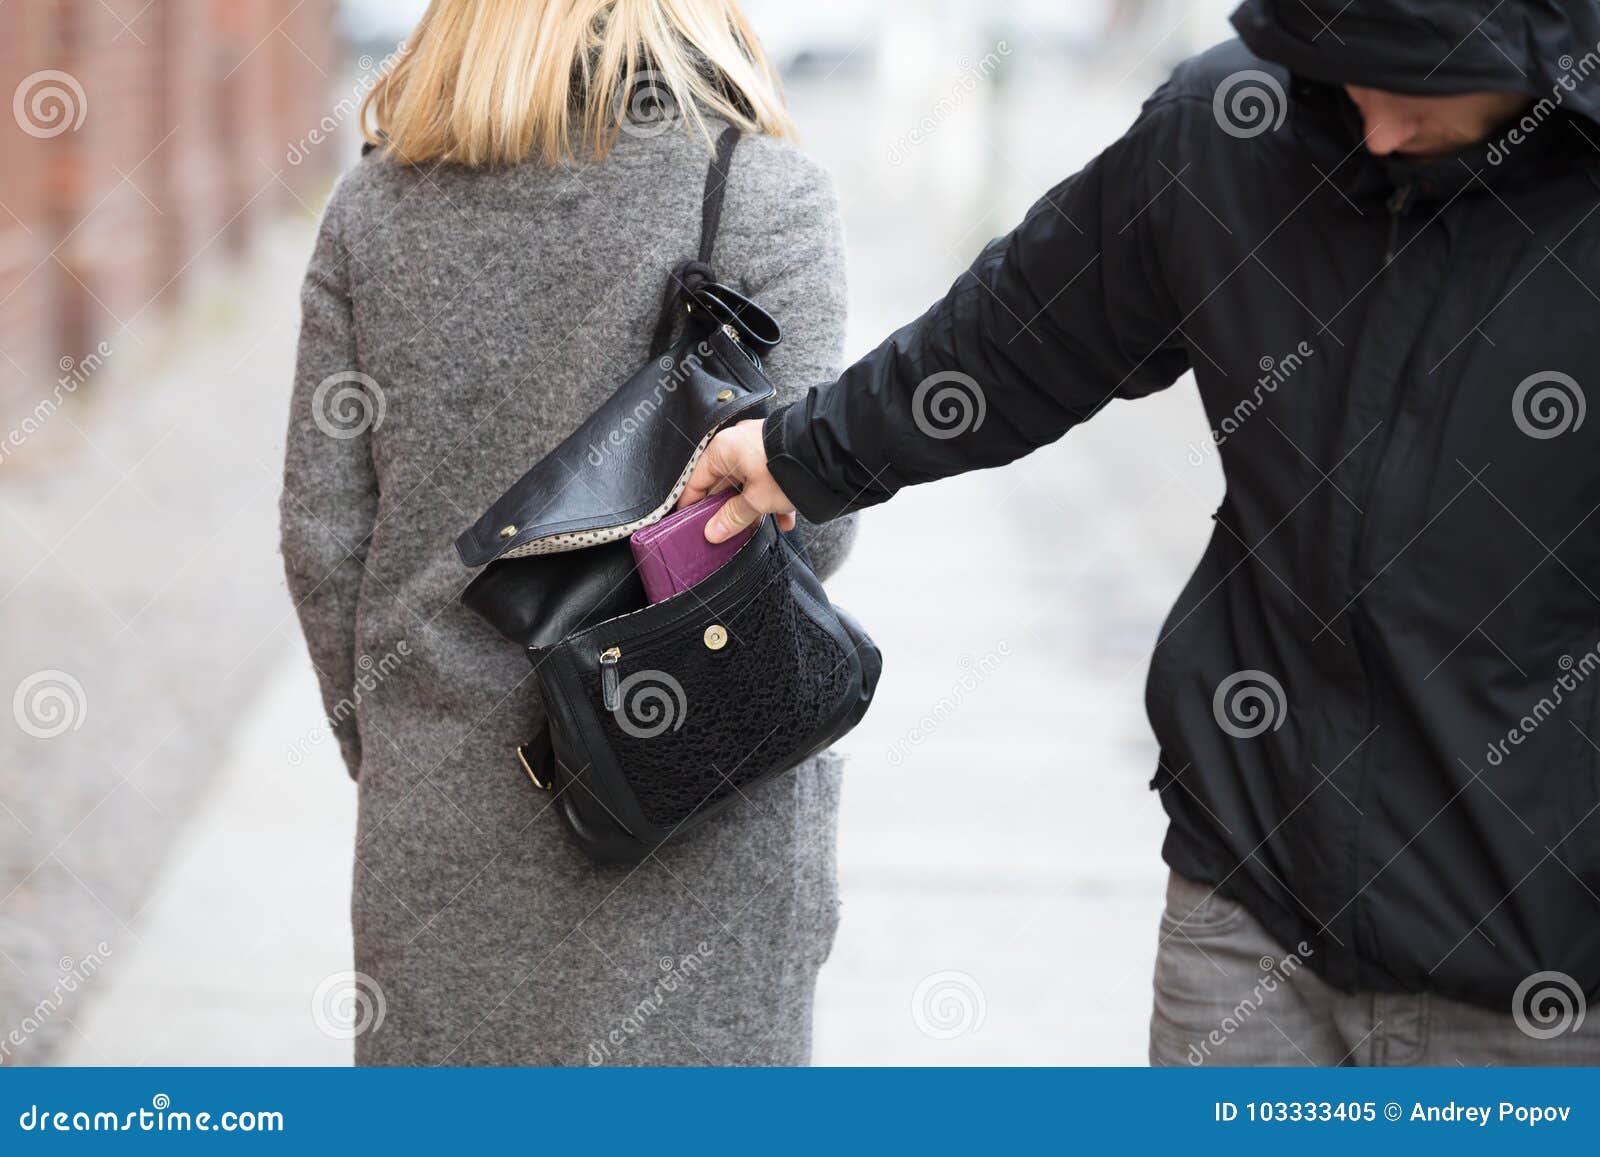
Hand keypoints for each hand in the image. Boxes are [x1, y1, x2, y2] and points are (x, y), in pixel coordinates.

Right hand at [678, 419, 797, 541]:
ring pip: (747, 482)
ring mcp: (758, 445)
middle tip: (726, 530)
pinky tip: (785, 519)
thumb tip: (713, 532)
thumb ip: (732, 517)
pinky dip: (772, 497)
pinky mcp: (776, 450)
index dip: (692, 505)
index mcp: (722, 450)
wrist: (826, 451)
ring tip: (757, 526)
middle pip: (723, 483)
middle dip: (728, 509)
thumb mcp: (756, 500)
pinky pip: (767, 477)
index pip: (697, 481)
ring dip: (753, 506)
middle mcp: (737, 443)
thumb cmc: (786, 468)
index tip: (690, 523)